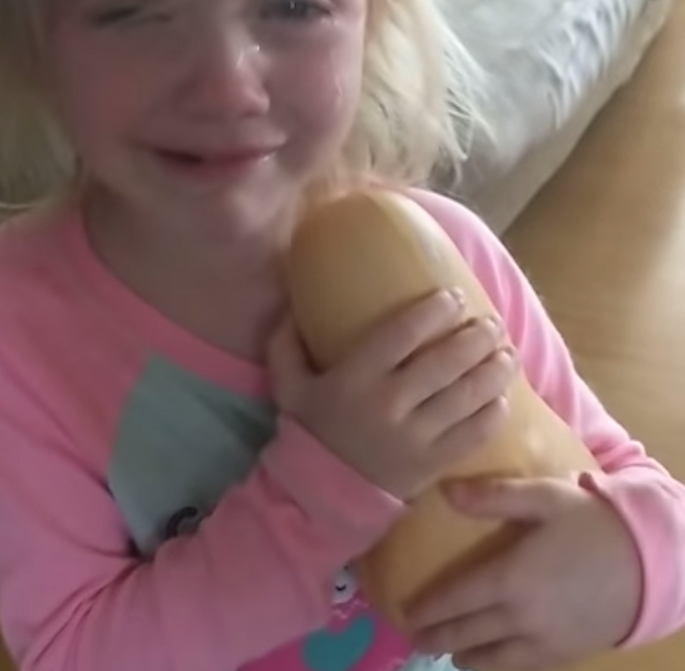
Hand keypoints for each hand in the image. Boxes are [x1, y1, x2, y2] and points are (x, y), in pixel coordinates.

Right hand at [268, 289, 516, 499]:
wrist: (320, 498)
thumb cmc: (311, 431)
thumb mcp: (289, 386)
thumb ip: (285, 343)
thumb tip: (291, 304)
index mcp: (355, 378)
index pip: (402, 334)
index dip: (433, 311)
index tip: (454, 296)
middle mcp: (388, 404)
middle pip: (444, 362)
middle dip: (476, 337)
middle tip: (491, 323)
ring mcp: (414, 437)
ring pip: (466, 396)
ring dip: (494, 370)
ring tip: (508, 352)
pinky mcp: (432, 464)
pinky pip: (473, 435)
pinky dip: (493, 413)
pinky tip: (503, 396)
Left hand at [407, 476, 641, 669]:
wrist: (650, 564)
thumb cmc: (592, 523)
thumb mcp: (544, 496)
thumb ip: (495, 495)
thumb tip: (447, 491)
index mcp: (511, 577)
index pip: (457, 599)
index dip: (428, 609)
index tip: (404, 612)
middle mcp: (522, 617)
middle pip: (469, 634)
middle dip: (437, 638)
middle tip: (414, 639)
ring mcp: (545, 641)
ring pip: (494, 660)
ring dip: (466, 657)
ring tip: (448, 653)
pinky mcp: (567, 653)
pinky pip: (523, 667)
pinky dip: (500, 667)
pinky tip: (493, 661)